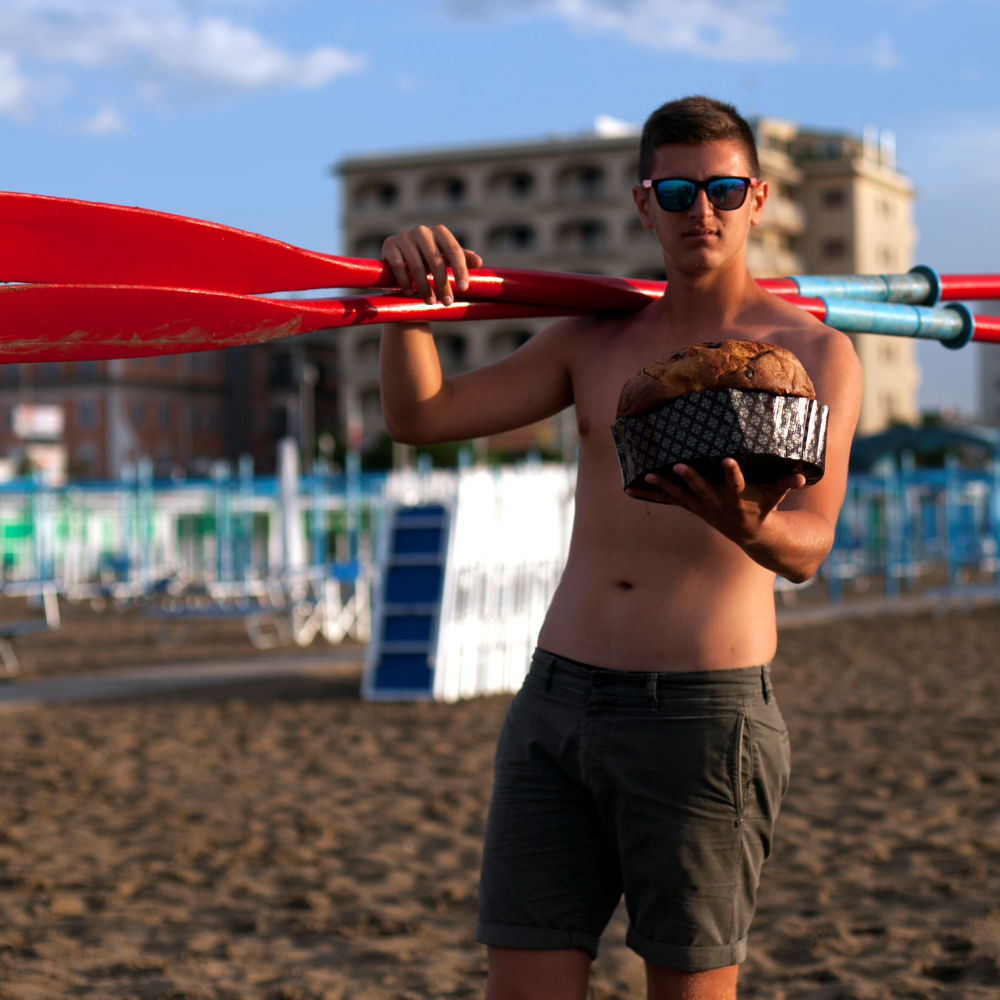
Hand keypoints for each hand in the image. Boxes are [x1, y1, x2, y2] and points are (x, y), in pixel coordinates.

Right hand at [381, 225, 482, 305]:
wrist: (401, 267)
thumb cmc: (429, 265)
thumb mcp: (446, 262)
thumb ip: (462, 260)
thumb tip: (479, 261)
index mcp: (440, 232)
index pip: (454, 251)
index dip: (460, 270)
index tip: (464, 289)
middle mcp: (422, 231)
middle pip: (436, 260)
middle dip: (443, 284)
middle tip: (447, 302)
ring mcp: (404, 236)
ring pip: (417, 266)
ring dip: (424, 287)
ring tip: (431, 302)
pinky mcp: (389, 244)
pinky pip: (399, 266)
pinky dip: (406, 282)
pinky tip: (411, 293)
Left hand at [625, 457, 805, 545]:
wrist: (752, 535)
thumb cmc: (764, 507)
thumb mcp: (775, 496)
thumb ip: (786, 484)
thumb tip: (803, 476)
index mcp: (738, 499)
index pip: (736, 484)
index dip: (733, 474)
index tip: (728, 460)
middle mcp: (716, 504)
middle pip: (701, 490)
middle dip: (690, 478)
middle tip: (678, 466)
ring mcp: (700, 507)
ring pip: (679, 495)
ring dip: (663, 486)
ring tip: (648, 476)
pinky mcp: (690, 506)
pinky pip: (666, 500)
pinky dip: (649, 495)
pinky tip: (629, 488)